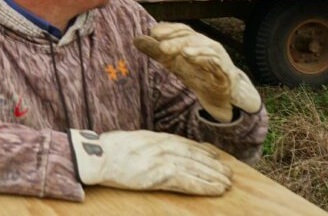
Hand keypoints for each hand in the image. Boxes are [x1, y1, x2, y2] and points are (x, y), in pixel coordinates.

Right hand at [69, 129, 232, 195]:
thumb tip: (158, 147)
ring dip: (214, 176)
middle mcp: (163, 146)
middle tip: (229, 172)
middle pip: (195, 156)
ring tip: (227, 183)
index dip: (203, 151)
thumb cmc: (110, 149)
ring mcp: (163, 160)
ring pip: (196, 168)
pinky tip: (216, 190)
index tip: (216, 156)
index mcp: (156, 137)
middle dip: (214, 165)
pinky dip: (204, 186)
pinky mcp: (161, 175)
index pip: (186, 143)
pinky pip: (188, 182)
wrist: (98, 156)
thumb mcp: (133, 139)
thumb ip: (148, 143)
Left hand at [133, 22, 261, 121]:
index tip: (153, 32)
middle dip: (176, 40)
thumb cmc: (198, 73)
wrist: (222, 95)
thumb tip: (135, 39)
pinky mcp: (226, 73)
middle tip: (161, 46)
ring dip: (194, 49)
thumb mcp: (173, 62)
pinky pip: (218, 64)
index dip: (169, 29)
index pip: (182, 30)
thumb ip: (156, 51)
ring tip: (183, 52)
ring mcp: (218, 58)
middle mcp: (206, 46)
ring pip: (206, 48)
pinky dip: (207, 60)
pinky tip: (196, 61)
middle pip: (191, 38)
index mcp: (194, 41)